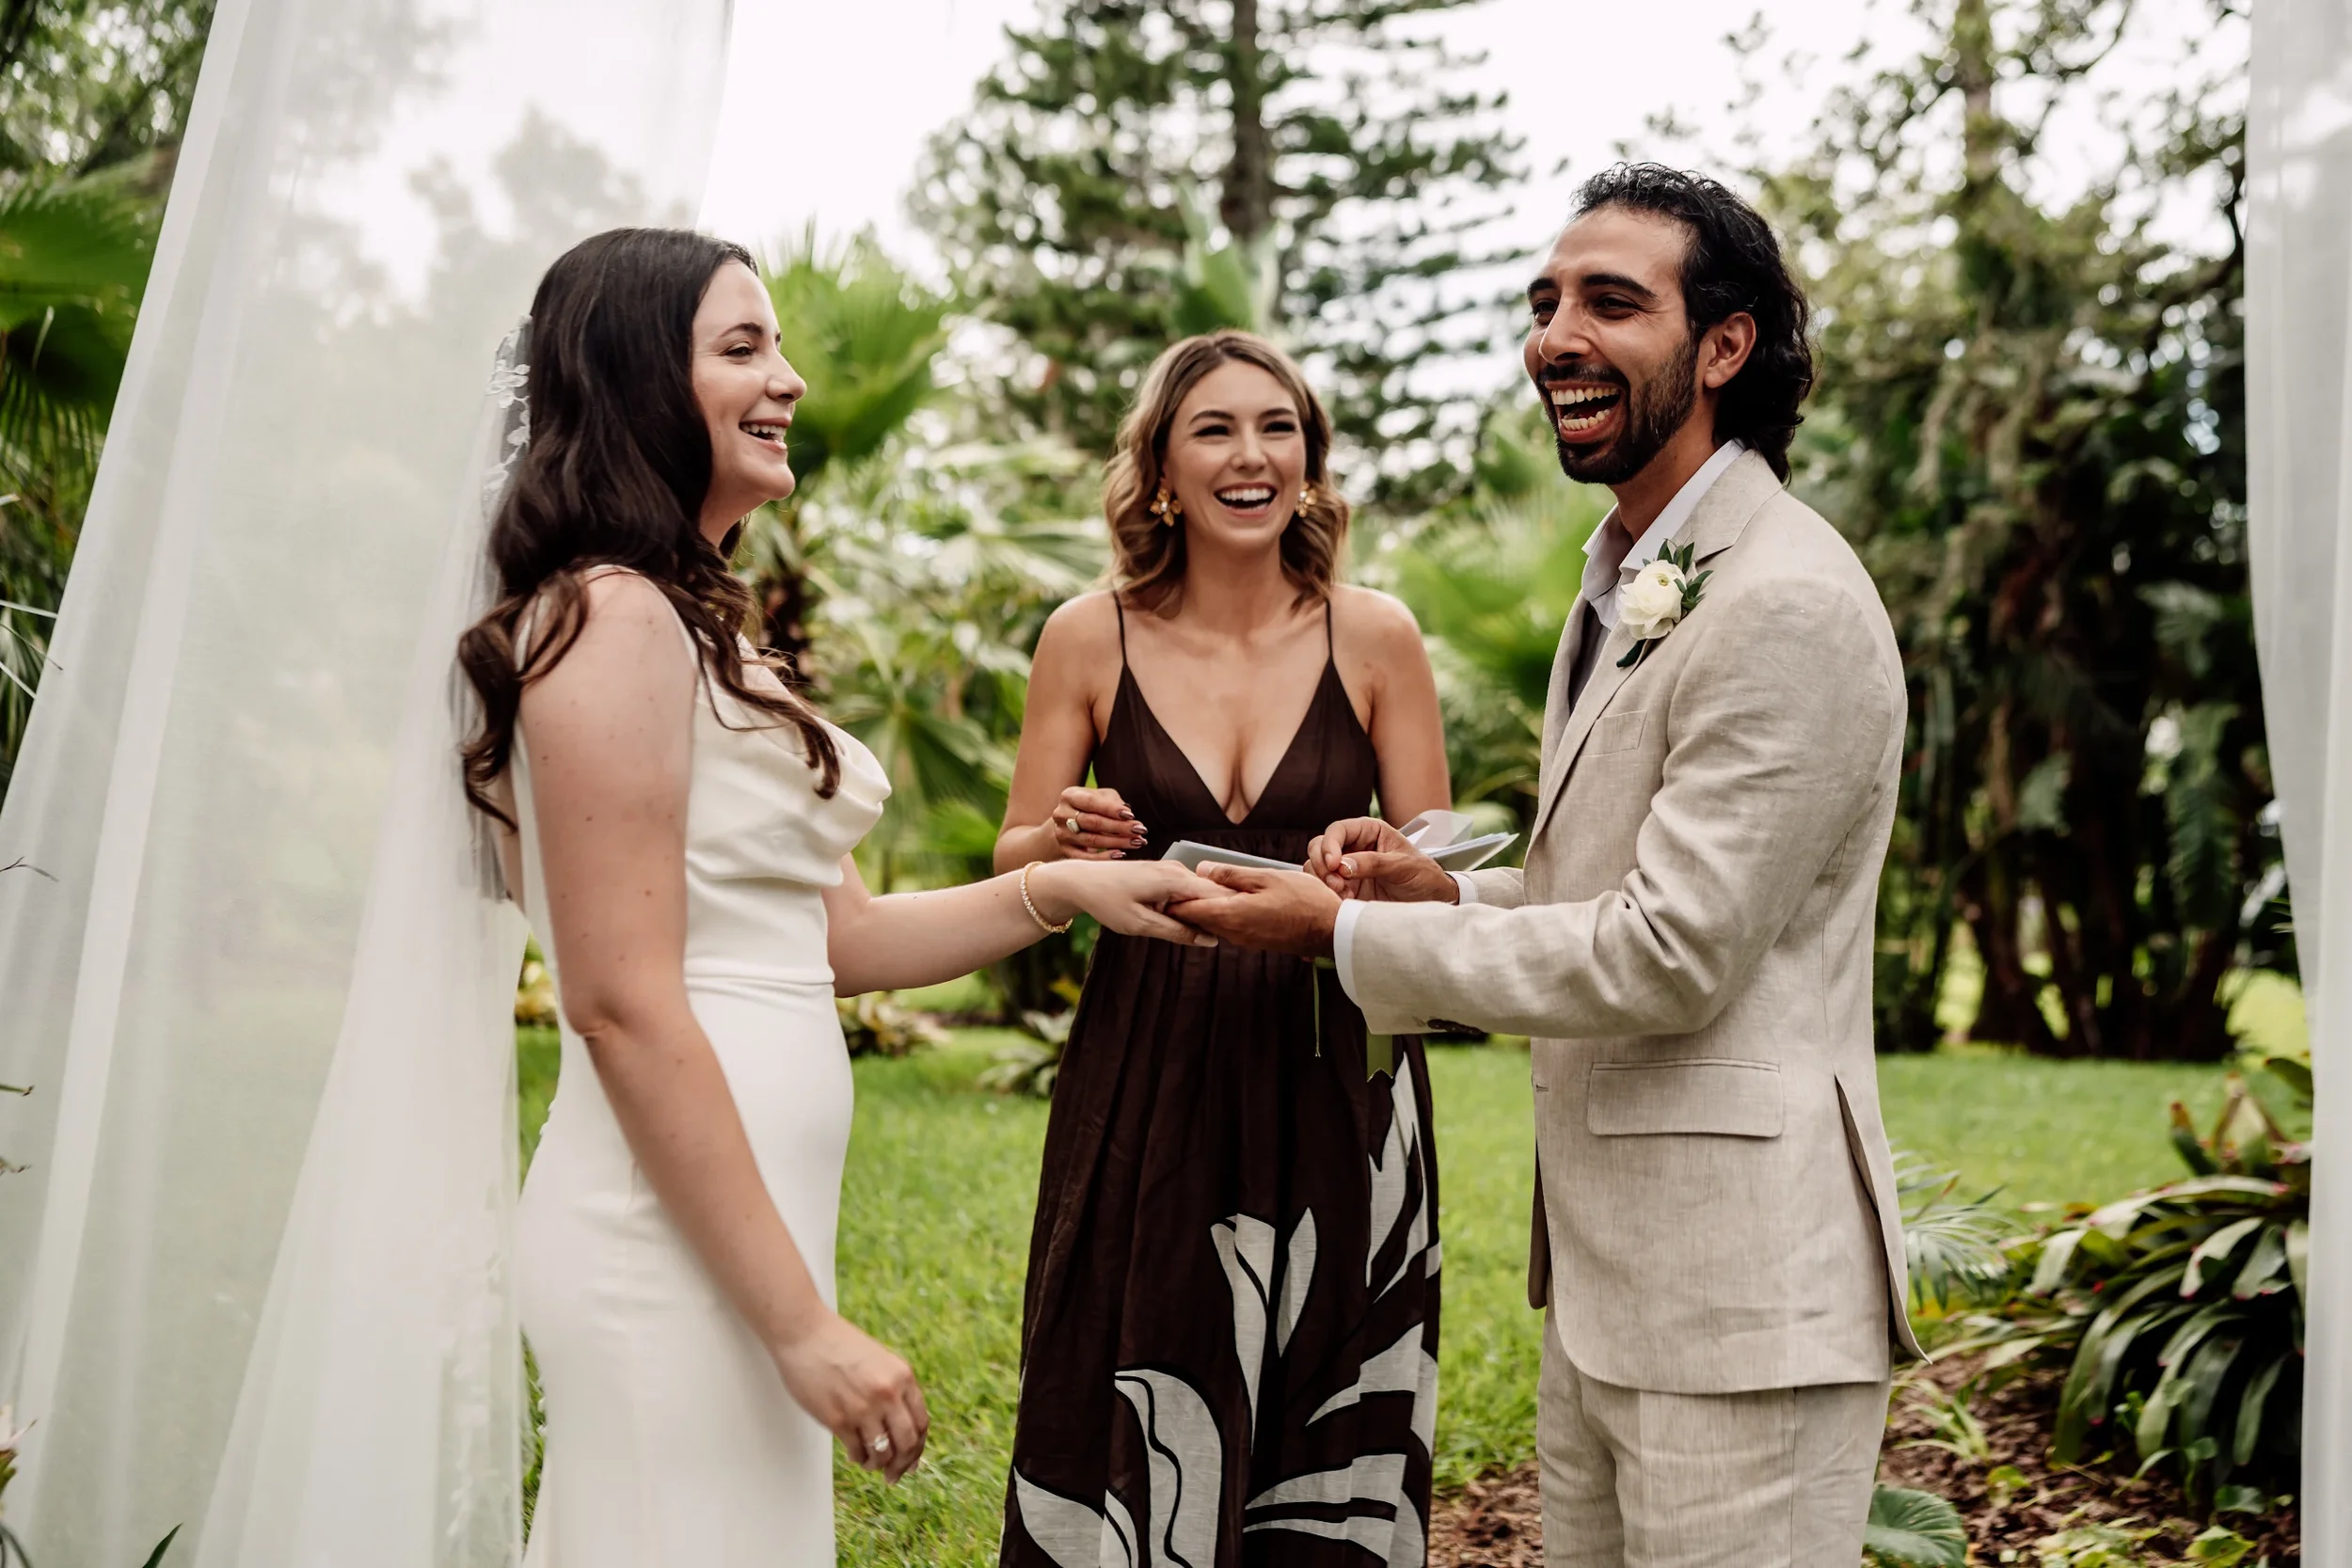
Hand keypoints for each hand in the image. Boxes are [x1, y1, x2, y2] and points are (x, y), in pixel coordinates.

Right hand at [770, 1310, 928, 1483]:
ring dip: (878, 1465)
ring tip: (871, 1464)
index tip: (911, 1461)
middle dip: (902, 1465)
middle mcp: (887, 1394)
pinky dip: (859, 1458)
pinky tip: (856, 1456)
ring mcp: (863, 1408)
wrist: (805, 1334)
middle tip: (893, 1475)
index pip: (921, 1424)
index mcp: (902, 1377)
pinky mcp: (838, 1419)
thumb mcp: (880, 1362)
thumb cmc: (840, 1347)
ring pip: (882, 1452)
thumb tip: (903, 1428)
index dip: (917, 1448)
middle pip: (907, 1443)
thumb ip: (895, 1389)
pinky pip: (857, 1451)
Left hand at [1031, 859, 1221, 945]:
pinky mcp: (1165, 873)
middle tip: (1220, 939)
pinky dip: (1190, 907)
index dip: (1228, 916)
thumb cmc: (1107, 901)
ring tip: (1201, 933)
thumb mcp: (1141, 924)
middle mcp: (1177, 869)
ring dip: (1203, 913)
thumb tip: (1209, 940)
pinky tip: (1183, 923)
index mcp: (1175, 879)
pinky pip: (1188, 891)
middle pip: (1213, 893)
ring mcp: (1172, 869)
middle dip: (1218, 915)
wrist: (1081, 881)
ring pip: (1201, 893)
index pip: (1219, 895)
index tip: (1232, 935)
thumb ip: (1177, 932)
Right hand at [1044, 785, 1145, 859]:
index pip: (1091, 802)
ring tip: (1137, 842)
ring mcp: (1062, 834)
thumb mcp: (1100, 797)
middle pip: (1093, 822)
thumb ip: (1113, 802)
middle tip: (1140, 830)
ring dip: (1117, 842)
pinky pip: (1085, 858)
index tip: (1131, 816)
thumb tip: (1128, 816)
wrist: (1067, 822)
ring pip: (1092, 840)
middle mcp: (1061, 814)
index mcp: (1069, 796)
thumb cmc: (1091, 806)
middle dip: (1119, 827)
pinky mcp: (1065, 850)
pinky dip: (1104, 857)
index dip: (1112, 809)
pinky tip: (1121, 854)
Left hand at [1167, 865, 1341, 957]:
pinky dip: (1223, 914)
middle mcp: (1233, 933)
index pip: (1189, 911)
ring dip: (1207, 909)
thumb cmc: (1303, 900)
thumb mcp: (1266, 877)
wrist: (1330, 930)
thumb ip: (1231, 875)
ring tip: (1204, 888)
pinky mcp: (1255, 942)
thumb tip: (1202, 869)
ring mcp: (1244, 940)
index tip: (1165, 888)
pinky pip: (1230, 927)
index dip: (1174, 900)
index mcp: (1231, 915)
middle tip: (1179, 885)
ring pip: (1214, 924)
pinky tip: (1231, 899)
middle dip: (1187, 903)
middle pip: (1198, 919)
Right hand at [1307, 817, 1458, 903]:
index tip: (1333, 864)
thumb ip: (1374, 863)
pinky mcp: (1345, 889)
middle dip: (1322, 864)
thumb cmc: (1424, 876)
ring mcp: (1347, 869)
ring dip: (1323, 880)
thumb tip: (1343, 865)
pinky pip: (1324, 888)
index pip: (1338, 830)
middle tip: (1336, 882)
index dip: (1330, 844)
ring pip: (1316, 867)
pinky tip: (1345, 901)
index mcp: (1369, 832)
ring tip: (1343, 893)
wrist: (1432, 902)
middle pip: (1319, 846)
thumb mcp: (1404, 866)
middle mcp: (1353, 847)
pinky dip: (1328, 894)